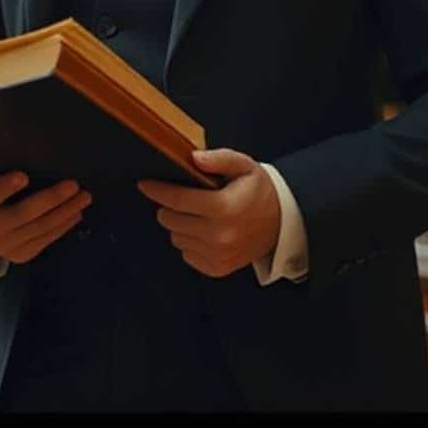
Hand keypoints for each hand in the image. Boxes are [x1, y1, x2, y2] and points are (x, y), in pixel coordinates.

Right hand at [0, 157, 89, 264]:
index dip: (4, 188)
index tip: (23, 175)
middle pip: (24, 214)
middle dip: (51, 199)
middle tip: (73, 185)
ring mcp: (8, 246)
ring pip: (41, 228)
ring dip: (65, 212)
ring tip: (84, 196)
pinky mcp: (23, 255)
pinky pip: (46, 240)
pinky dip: (63, 227)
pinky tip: (76, 213)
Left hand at [137, 148, 280, 278]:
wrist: (281, 224)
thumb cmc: (258, 192)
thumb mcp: (245, 166)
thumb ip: (219, 159)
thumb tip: (193, 158)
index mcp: (224, 207)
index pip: (177, 200)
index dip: (157, 190)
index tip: (145, 184)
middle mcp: (219, 235)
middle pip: (170, 220)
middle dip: (169, 207)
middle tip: (182, 200)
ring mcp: (218, 255)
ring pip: (176, 238)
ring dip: (180, 225)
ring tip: (198, 215)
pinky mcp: (217, 268)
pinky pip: (186, 254)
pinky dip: (190, 242)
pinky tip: (205, 232)